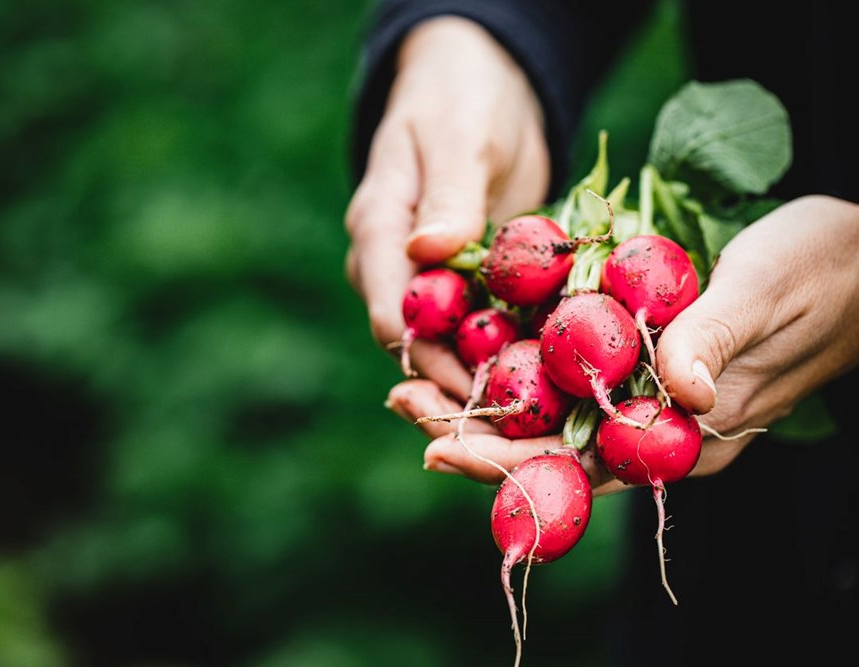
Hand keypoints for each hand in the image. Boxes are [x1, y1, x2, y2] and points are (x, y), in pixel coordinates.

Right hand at [344, 16, 550, 398]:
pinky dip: (511, 352)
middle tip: (511, 427)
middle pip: (418, 346)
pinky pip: (484, 327)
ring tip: (536, 416)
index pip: (392, 313)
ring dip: (487, 381)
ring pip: (450, 346)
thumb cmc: (462, 100)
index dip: (429, 359)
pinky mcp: (468, 282)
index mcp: (380, 233)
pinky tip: (550, 377)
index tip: (476, 390)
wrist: (479, 88)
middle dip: (458, 388)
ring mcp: (430, 279)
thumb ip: (447, 195)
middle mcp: (395, 267)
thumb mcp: (459, 138)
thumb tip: (428, 251)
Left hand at [386, 195, 858, 495]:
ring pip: (550, 411)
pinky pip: (569, 372)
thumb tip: (677, 394)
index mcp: (688, 433)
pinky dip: (515, 366)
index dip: (508, 462)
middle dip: (472, 433)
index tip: (439, 449)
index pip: (583, 463)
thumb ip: (717, 340)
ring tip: (409, 387)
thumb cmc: (824, 268)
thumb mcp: (770, 291)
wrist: (855, 254)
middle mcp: (658, 425)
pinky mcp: (641, 355)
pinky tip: (469, 352)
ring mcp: (647, 392)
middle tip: (399, 407)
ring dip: (481, 402)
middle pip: (549, 444)